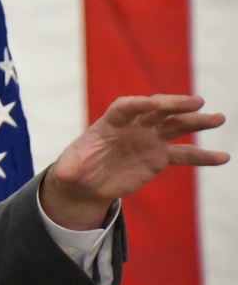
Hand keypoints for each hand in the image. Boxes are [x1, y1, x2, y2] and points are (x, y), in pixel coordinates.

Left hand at [41, 94, 228, 229]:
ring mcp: (149, 139)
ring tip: (218, 118)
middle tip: (197, 102)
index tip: (152, 103)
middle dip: (174, 104)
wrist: (88, 181)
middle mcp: (133, 126)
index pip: (125, 107)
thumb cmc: (76, 168)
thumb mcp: (67, 170)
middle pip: (156, 110)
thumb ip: (67, 169)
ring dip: (197, 121)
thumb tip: (63, 174)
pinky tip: (223, 157)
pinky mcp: (159, 157)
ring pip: (176, 126)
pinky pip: (185, 155)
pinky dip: (203, 156)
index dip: (137, 104)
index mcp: (109, 123)